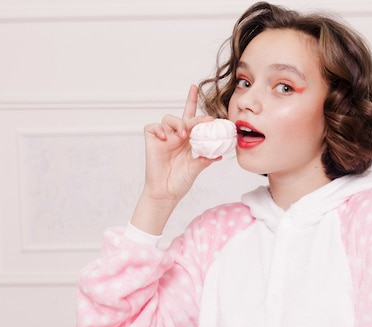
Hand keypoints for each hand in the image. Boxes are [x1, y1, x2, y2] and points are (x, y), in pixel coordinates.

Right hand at [142, 85, 215, 201]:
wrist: (166, 193)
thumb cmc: (180, 181)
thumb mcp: (196, 168)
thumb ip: (205, 159)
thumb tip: (219, 153)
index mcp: (188, 140)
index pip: (191, 118)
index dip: (192, 102)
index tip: (195, 88)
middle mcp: (176, 136)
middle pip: (182, 115)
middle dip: (193, 114)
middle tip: (204, 121)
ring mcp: (163, 138)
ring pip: (168, 118)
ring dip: (178, 123)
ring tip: (183, 135)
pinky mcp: (152, 141)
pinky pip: (153, 127)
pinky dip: (159, 129)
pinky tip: (165, 138)